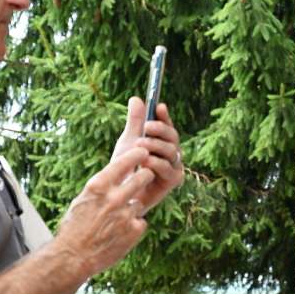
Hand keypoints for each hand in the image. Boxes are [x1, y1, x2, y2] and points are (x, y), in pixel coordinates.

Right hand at [58, 147, 155, 273]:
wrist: (73, 257)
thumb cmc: (74, 227)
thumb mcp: (83, 200)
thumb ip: (102, 187)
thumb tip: (118, 173)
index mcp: (98, 186)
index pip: (124, 161)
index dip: (137, 154)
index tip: (143, 151)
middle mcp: (113, 198)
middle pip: (144, 176)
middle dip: (147, 175)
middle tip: (146, 176)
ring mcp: (126, 214)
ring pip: (140, 202)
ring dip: (133, 208)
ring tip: (117, 219)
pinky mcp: (134, 230)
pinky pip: (140, 222)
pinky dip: (133, 227)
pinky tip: (120, 233)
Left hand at [112, 96, 184, 211]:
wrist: (121, 195)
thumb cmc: (126, 168)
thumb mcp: (128, 141)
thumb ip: (135, 122)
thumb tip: (136, 98)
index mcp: (162, 141)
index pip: (166, 125)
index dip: (164, 116)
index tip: (158, 106)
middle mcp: (171, 152)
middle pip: (172, 136)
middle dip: (160, 129)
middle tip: (146, 127)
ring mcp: (174, 166)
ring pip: (171, 150)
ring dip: (155, 146)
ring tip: (140, 145)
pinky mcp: (173, 180)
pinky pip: (168, 168)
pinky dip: (156, 163)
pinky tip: (145, 161)